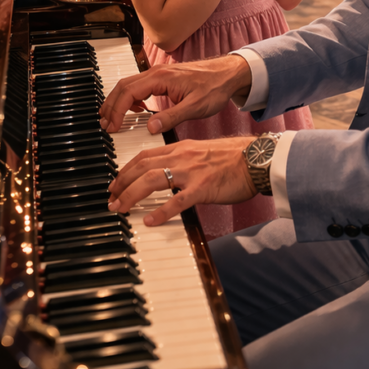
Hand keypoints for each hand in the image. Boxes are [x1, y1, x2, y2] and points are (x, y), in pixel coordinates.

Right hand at [99, 56, 251, 134]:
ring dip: (118, 100)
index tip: (112, 126)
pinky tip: (135, 110)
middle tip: (105, 124)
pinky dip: (131, 98)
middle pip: (124, 86)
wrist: (229, 74)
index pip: (129, 92)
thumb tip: (150, 127)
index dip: (117, 110)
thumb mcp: (195, 107)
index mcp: (161, 78)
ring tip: (112, 119)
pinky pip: (140, 86)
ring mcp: (160, 74)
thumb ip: (171, 117)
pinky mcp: (164, 78)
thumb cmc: (215, 87)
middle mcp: (157, 73)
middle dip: (111, 104)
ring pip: (130, 85)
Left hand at [107, 136, 254, 227]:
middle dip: (122, 183)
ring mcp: (192, 172)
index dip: (127, 169)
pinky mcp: (204, 188)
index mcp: (182, 148)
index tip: (116, 182)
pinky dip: (161, 212)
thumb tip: (169, 172)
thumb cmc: (234, 158)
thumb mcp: (203, 152)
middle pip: (143, 166)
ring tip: (120, 208)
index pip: (146, 155)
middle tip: (111, 198)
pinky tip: (149, 221)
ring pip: (153, 180)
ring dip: (131, 195)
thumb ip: (185, 159)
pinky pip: (178, 201)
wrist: (257, 159)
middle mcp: (183, 157)